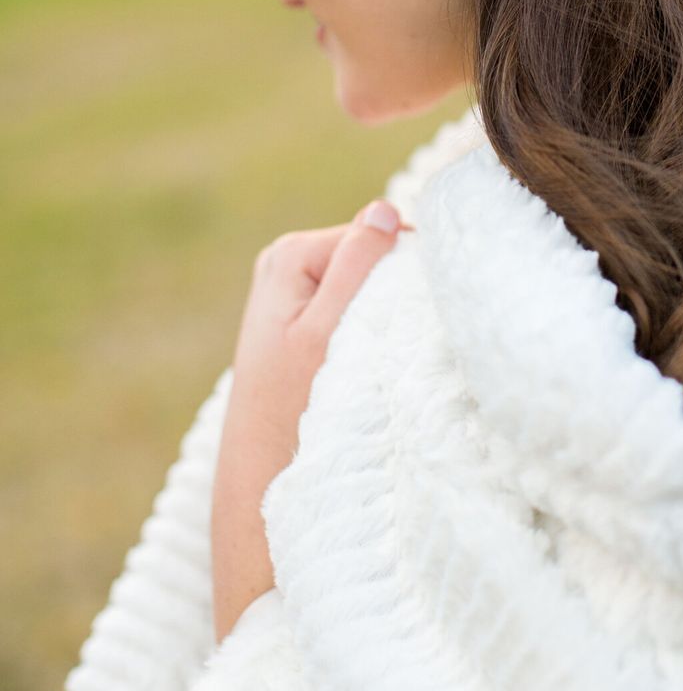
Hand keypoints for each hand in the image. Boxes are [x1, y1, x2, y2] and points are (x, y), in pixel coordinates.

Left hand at [211, 198, 409, 642]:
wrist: (264, 481)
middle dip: (391, 290)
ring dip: (383, 314)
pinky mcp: (307, 329)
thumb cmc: (293, 410)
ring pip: (368, 288)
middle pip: (371, 258)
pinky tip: (372, 364)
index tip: (411, 314)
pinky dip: (372, 331)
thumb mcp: (326, 331)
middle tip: (396, 339)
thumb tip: (381, 210)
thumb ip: (355, 265)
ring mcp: (297, 298)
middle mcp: (287, 268)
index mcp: (289, 255)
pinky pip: (356, 311)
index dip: (401, 269)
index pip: (374, 233)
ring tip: (382, 356)